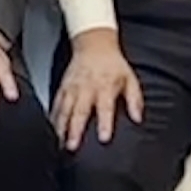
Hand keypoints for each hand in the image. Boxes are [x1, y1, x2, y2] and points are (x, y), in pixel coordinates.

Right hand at [52, 31, 143, 150]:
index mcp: (105, 87)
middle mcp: (87, 89)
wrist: (94, 44)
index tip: (103, 138)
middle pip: (80, 112)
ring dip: (61, 127)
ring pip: (64, 110)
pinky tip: (52, 130)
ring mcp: (72, 88)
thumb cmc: (113, 64)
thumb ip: (134, 99)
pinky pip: (56, 104)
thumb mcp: (129, 78)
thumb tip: (138, 118)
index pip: (105, 108)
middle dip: (75, 130)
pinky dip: (53, 118)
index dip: (104, 123)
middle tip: (73, 146)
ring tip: (60, 143)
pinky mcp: (63, 87)